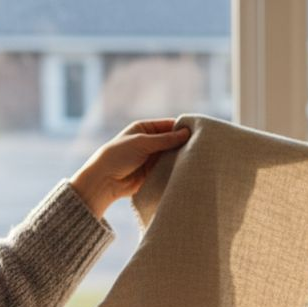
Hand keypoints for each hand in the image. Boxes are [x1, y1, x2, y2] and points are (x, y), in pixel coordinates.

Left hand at [69, 118, 190, 217]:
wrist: (105, 180)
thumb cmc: (118, 156)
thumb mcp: (142, 143)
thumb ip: (165, 139)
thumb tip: (186, 133)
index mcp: (144, 129)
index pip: (168, 125)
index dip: (182, 128)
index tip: (198, 133)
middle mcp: (150, 142)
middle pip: (172, 141)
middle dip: (184, 144)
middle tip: (202, 147)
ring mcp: (152, 158)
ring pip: (172, 155)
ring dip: (182, 157)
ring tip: (198, 158)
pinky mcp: (154, 173)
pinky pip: (169, 169)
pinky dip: (177, 169)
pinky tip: (188, 169)